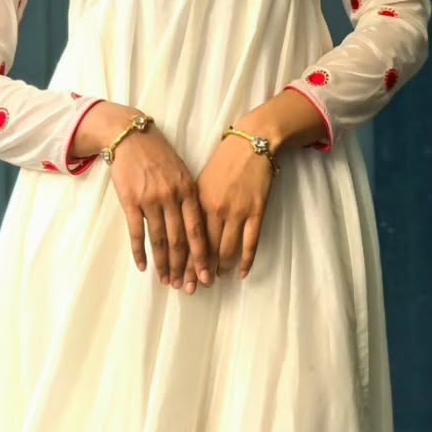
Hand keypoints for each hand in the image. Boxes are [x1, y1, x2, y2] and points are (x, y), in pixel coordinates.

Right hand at [104, 120, 213, 292]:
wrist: (131, 136)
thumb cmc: (160, 156)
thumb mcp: (182, 173)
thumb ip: (190, 199)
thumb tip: (198, 230)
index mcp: (190, 191)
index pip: (198, 231)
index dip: (202, 257)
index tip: (206, 276)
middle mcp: (172, 197)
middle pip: (180, 241)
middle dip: (184, 268)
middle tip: (186, 288)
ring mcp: (151, 200)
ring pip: (160, 240)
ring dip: (164, 265)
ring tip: (166, 281)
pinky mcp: (130, 201)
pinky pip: (137, 232)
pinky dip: (140, 252)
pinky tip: (144, 266)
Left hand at [188, 132, 278, 286]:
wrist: (252, 143)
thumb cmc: (223, 160)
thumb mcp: (200, 181)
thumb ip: (192, 206)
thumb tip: (183, 231)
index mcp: (197, 201)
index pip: (186, 239)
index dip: (181, 261)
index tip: (175, 278)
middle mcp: (215, 209)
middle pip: (203, 249)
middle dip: (196, 271)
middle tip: (192, 288)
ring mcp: (237, 212)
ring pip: (226, 250)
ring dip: (219, 268)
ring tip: (215, 279)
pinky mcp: (256, 211)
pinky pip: (251, 242)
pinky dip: (246, 260)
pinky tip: (241, 273)